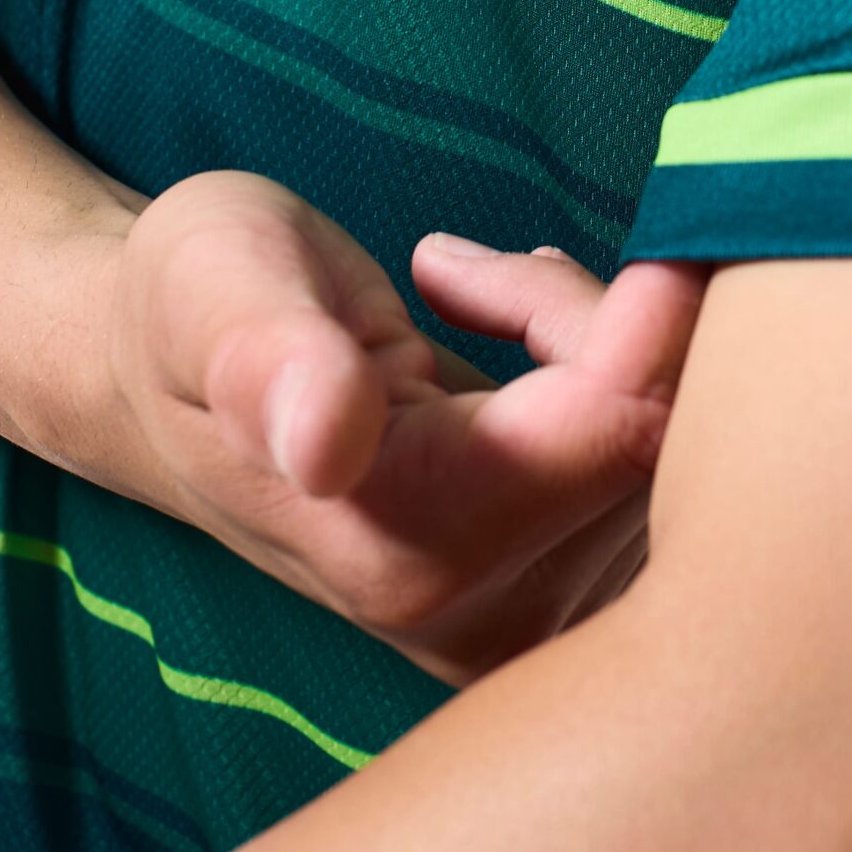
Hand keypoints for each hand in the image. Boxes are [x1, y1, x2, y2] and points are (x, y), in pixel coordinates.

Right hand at [104, 170, 710, 684]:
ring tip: (483, 293)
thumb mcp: (211, 286)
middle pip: (673, 440)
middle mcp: (484, 617)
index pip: (618, 427)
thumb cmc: (199, 305)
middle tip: (498, 266)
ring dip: (612, 338)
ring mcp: (532, 618)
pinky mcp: (568, 595)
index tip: (641, 234)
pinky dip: (624, 373)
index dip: (649, 315)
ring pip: (682, 446)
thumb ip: (266, 355)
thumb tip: (321, 438)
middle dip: (625, 321)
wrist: (169, 379)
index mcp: (406, 548)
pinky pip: (672, 465)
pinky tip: (530, 339)